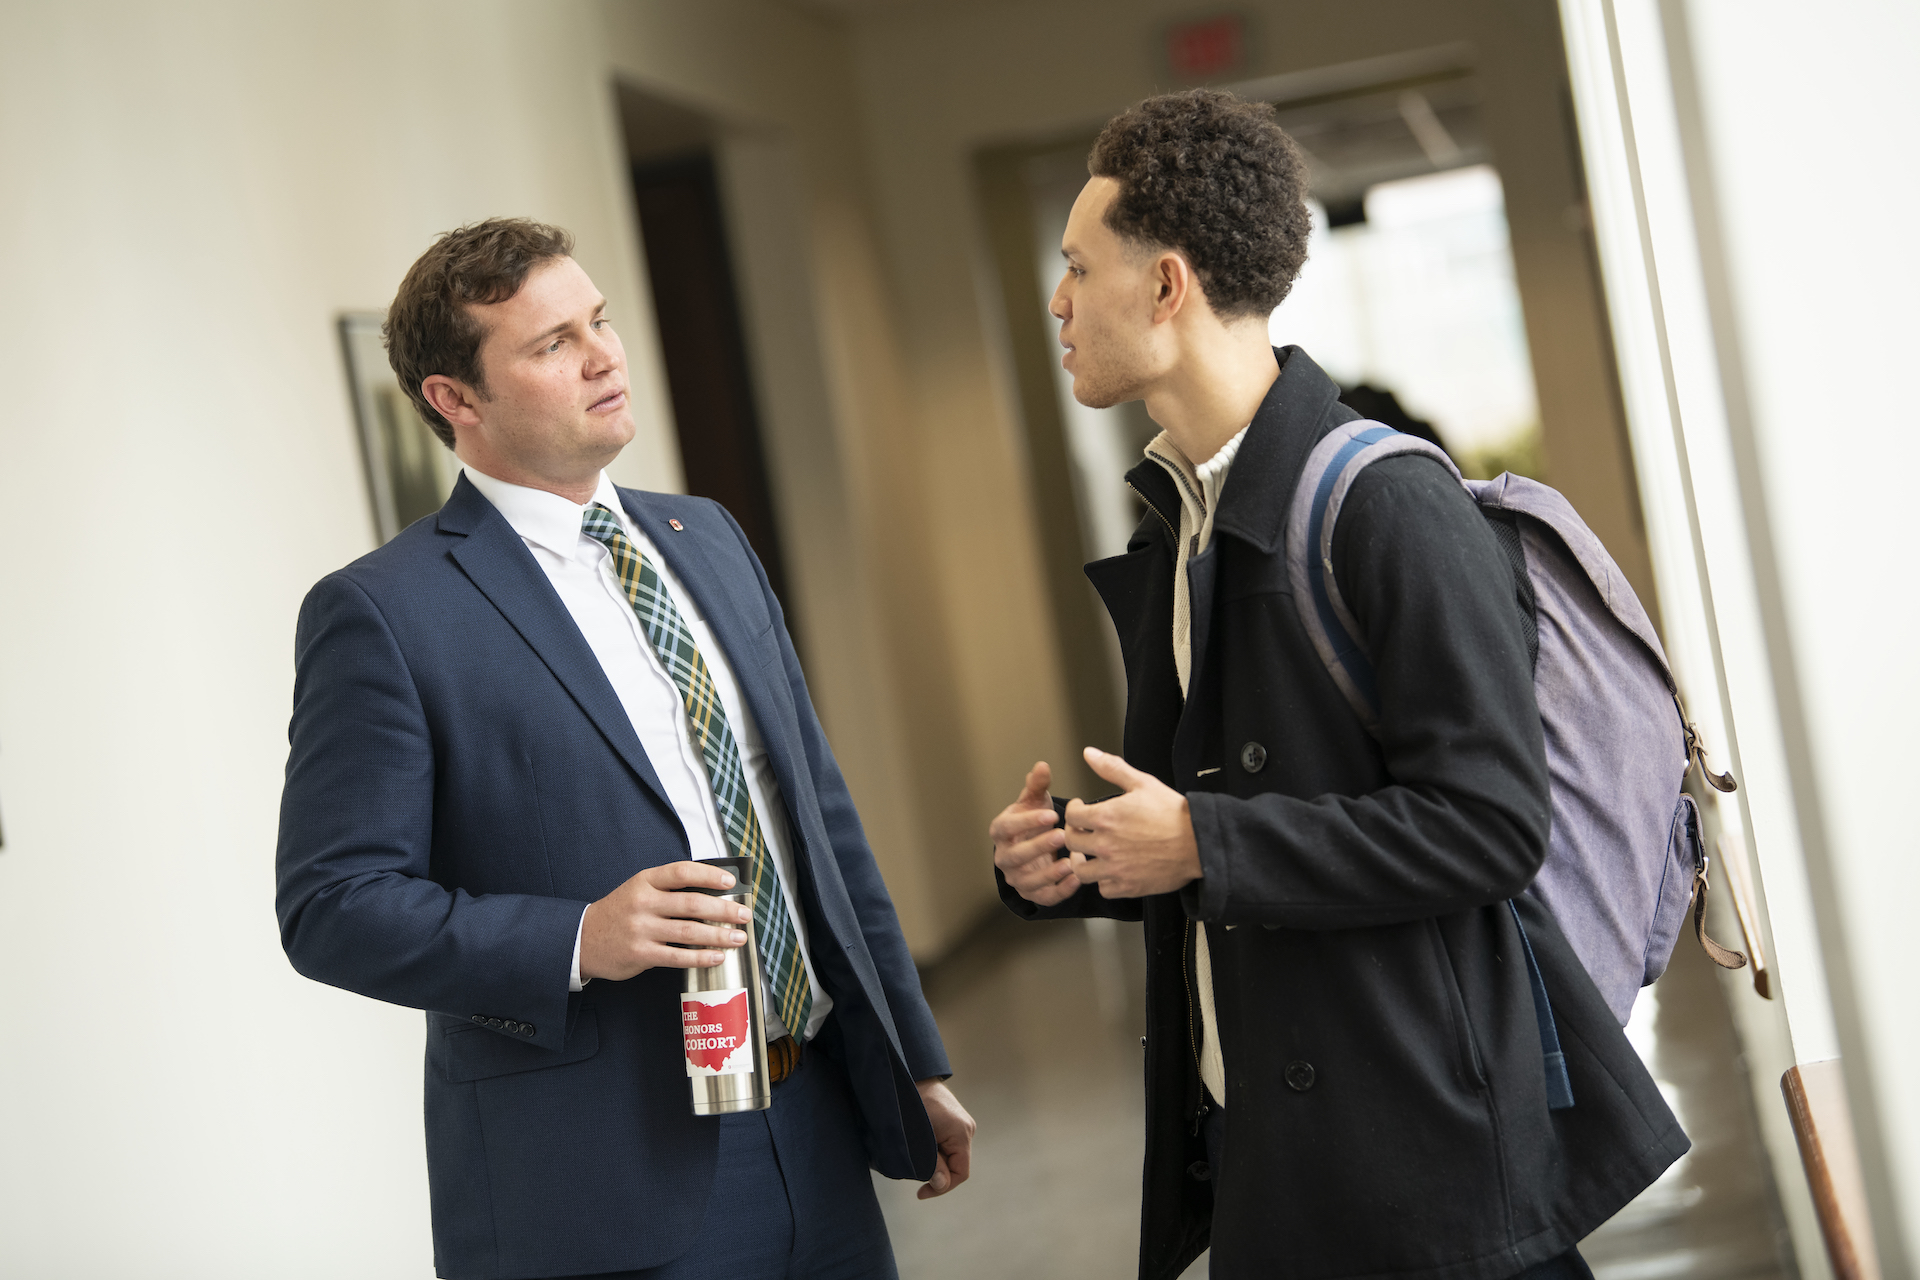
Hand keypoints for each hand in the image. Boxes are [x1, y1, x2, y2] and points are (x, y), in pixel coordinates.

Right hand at [579, 861, 750, 981]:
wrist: (582, 938)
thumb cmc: (620, 912)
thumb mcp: (639, 889)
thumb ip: (669, 888)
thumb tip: (713, 891)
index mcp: (645, 881)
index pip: (682, 872)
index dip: (709, 875)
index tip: (731, 882)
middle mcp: (643, 903)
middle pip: (692, 904)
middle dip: (724, 909)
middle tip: (745, 915)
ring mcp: (641, 929)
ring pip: (689, 932)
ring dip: (718, 935)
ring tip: (738, 937)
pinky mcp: (640, 954)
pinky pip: (677, 956)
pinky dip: (701, 957)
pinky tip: (717, 957)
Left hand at [914, 1078, 975, 1198]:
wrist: (907, 1074)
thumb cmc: (911, 1104)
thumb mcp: (919, 1138)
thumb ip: (931, 1163)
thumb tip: (941, 1184)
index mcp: (961, 1132)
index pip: (960, 1173)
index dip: (942, 1187)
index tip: (920, 1192)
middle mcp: (966, 1127)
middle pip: (955, 1165)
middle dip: (935, 1173)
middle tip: (913, 1170)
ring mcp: (961, 1123)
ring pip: (950, 1155)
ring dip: (933, 1162)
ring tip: (913, 1155)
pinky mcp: (953, 1120)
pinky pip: (946, 1144)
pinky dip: (933, 1151)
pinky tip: (918, 1146)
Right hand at [990, 762, 1078, 906]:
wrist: (1034, 846)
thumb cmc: (1034, 820)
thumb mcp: (1035, 802)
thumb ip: (1037, 785)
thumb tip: (1042, 765)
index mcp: (1000, 831)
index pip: (1006, 828)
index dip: (1027, 822)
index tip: (1053, 815)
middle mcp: (1004, 857)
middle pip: (1015, 856)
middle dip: (1038, 847)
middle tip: (1062, 835)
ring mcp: (1016, 878)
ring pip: (1028, 881)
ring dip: (1048, 874)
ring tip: (1070, 863)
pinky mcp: (1032, 894)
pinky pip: (1043, 897)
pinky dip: (1059, 891)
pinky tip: (1076, 879)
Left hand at [1064, 747, 1201, 897]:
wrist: (1199, 842)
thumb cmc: (1174, 813)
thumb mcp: (1143, 783)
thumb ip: (1112, 768)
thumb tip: (1089, 754)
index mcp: (1106, 817)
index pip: (1071, 815)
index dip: (1073, 810)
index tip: (1080, 810)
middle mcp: (1106, 844)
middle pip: (1071, 842)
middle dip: (1074, 833)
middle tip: (1082, 830)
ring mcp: (1115, 868)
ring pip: (1081, 870)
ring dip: (1082, 861)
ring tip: (1089, 854)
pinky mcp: (1128, 886)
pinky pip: (1104, 889)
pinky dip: (1104, 881)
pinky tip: (1110, 871)